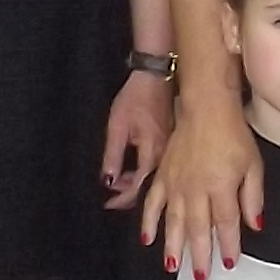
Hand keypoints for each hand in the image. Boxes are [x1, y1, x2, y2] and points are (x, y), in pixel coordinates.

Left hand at [101, 70, 172, 201]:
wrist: (155, 76)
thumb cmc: (135, 97)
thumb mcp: (117, 126)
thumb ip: (112, 156)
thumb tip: (109, 181)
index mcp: (153, 150)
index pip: (139, 185)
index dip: (122, 197)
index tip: (108, 203)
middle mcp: (166, 154)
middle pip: (149, 185)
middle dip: (128, 194)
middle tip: (110, 196)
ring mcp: (170, 149)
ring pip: (154, 177)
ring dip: (135, 183)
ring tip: (117, 182)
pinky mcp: (170, 143)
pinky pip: (157, 166)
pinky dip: (143, 173)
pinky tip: (131, 171)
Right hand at [143, 91, 264, 272]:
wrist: (206, 109)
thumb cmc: (232, 135)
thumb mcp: (253, 165)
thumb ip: (253, 197)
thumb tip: (255, 225)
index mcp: (221, 186)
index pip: (226, 224)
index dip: (227, 245)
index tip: (228, 263)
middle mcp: (196, 189)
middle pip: (197, 229)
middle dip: (199, 255)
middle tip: (200, 277)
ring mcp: (176, 184)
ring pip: (173, 222)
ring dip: (173, 247)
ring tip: (174, 267)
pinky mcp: (163, 176)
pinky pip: (152, 203)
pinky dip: (148, 222)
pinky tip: (147, 239)